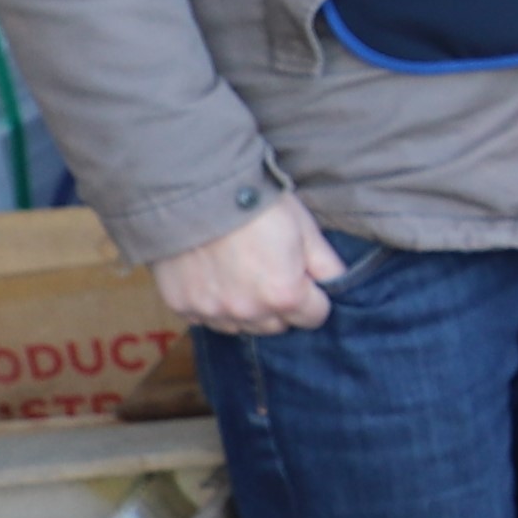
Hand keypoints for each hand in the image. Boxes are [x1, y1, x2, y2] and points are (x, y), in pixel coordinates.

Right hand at [152, 193, 341, 335]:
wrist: (195, 190)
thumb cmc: (256, 205)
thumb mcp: (304, 228)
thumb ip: (326, 264)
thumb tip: (336, 284)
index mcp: (284, 296)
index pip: (314, 317)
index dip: (313, 297)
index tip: (304, 279)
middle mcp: (248, 312)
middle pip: (276, 326)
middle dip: (280, 306)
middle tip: (270, 273)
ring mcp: (211, 311)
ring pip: (240, 326)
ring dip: (246, 310)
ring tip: (240, 276)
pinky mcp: (180, 305)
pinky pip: (205, 318)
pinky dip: (212, 305)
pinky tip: (213, 278)